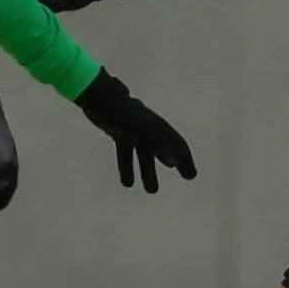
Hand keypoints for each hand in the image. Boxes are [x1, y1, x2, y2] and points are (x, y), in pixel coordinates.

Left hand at [75, 69, 196, 191]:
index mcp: (157, 126)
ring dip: (148, 172)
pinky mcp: (119, 132)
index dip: (185, 159)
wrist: (97, 97)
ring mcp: (134, 130)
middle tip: (186, 178)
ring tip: (151, 190)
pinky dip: (127, 167)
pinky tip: (127, 183)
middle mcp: (149, 128)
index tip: (191, 176)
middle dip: (175, 163)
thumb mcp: (141, 130)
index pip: (177, 144)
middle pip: (166, 149)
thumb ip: (157, 145)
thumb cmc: (121, 112)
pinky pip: (126, 153)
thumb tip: (174, 163)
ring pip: (145, 154)